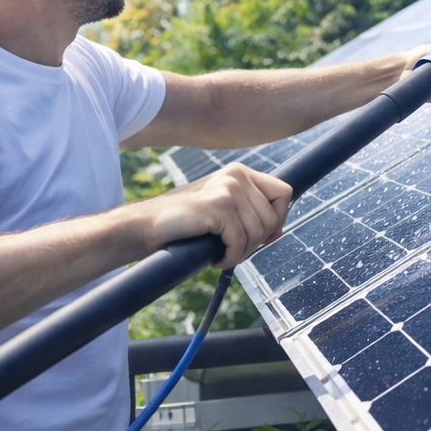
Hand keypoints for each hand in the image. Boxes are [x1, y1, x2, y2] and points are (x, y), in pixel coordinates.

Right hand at [136, 163, 291, 267]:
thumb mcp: (222, 209)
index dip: (280, 217)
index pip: (284, 192)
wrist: (146, 225)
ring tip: (222, 253)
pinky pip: (240, 242)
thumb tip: (279, 229)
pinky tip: (216, 258)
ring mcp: (228, 189)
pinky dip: (231, 257)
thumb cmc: (185, 221)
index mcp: (240, 172)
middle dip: (257, 241)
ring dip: (242, 251)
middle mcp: (237, 175)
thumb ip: (249, 212)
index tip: (265, 235)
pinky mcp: (218, 207)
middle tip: (234, 249)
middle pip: (273, 217)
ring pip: (258, 232)